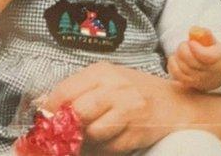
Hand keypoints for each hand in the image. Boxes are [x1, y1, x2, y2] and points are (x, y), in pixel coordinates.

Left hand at [44, 62, 195, 152]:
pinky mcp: (138, 132)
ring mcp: (129, 110)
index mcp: (101, 72)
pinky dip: (102, 149)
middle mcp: (115, 88)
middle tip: (66, 132)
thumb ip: (77, 90)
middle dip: (68, 126)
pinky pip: (109, 147)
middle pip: (77, 112)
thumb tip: (44, 104)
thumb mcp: (106, 81)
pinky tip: (106, 142)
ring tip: (89, 137)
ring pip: (92, 132)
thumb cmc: (134, 91)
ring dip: (86, 140)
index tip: (47, 118)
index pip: (65, 90)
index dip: (52, 108)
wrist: (176, 104)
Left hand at [167, 34, 220, 91]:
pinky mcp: (188, 83)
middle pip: (188, 58)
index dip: (194, 47)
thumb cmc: (213, 55)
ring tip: (183, 52)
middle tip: (186, 44)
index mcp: (217, 60)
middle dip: (183, 47)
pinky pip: (175, 72)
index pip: (204, 55)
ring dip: (178, 55)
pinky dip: (173, 63)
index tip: (191, 42)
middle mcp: (208, 72)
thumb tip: (198, 30)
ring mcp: (197, 79)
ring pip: (180, 65)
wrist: (215, 75)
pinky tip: (177, 59)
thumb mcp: (214, 44)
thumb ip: (207, 36)